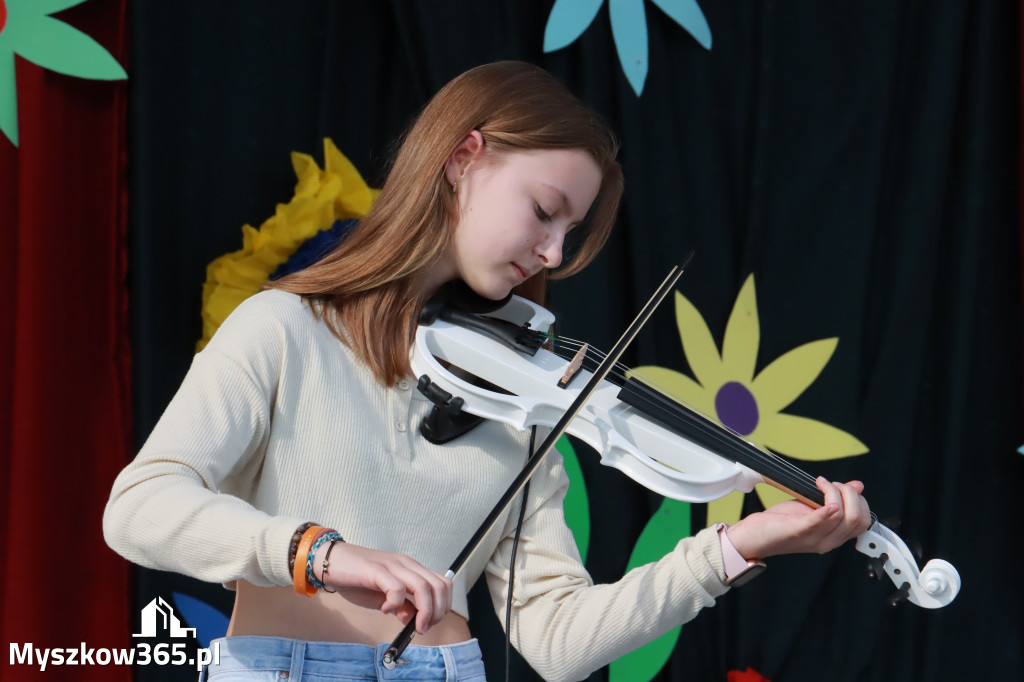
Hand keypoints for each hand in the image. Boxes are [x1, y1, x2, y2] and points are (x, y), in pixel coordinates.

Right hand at [312, 541, 452, 633]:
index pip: (442, 584)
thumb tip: (413, 619)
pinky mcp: (377, 570)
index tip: (430, 624)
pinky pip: (397, 588)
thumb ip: (400, 606)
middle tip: (423, 628)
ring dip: (424, 611)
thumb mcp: (383, 597)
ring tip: (413, 626)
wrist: (330, 561)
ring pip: (423, 587)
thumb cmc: (356, 578)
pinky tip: (385, 610)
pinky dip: (395, 603)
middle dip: (437, 612)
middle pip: (438, 586)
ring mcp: (392, 566)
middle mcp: (406, 565)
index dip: (443, 606)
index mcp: (411, 569)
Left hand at [725, 477, 871, 559]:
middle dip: (849, 493)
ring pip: (843, 516)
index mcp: (834, 536)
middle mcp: (828, 541)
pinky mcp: (798, 531)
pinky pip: (820, 521)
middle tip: (829, 485)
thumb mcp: (811, 508)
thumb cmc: (780, 524)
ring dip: (833, 491)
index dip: (857, 500)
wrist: (754, 538)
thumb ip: (834, 500)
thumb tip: (858, 486)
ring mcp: (814, 538)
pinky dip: (827, 508)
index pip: (864, 521)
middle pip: (857, 518)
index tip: (841, 487)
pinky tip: (825, 497)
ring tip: (819, 483)